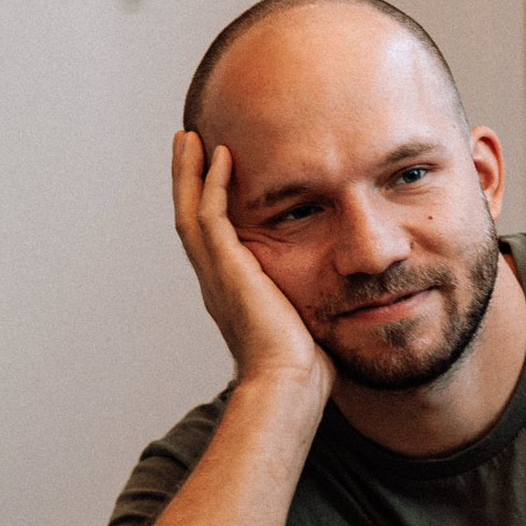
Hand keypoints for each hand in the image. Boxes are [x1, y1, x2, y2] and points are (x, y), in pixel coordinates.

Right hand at [169, 131, 333, 396]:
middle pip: (190, 218)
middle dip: (188, 179)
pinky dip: (214, 185)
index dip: (207, 205)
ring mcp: (218, 276)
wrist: (290, 386)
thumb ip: (307, 303)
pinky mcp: (229, 270)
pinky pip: (212, 217)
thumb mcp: (304, 325)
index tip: (212, 174)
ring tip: (191, 138)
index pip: (211, 239)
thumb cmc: (304, 370)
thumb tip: (338, 298)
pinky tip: (222, 157)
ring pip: (191, 210)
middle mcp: (216, 282)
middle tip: (187, 142)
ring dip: (191, 172)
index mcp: (231, 294)